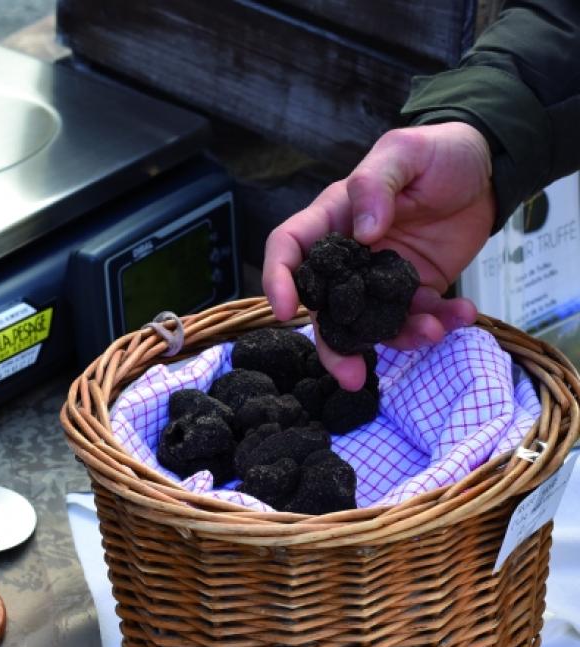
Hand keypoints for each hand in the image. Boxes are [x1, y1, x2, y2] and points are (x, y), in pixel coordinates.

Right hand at [262, 122, 495, 388]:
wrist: (486, 172)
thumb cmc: (437, 153)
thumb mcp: (404, 152)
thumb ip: (375, 185)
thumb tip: (363, 231)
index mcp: (333, 219)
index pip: (290, 248)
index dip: (278, 279)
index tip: (284, 309)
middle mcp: (350, 258)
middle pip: (326, 309)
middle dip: (335, 347)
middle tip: (350, 375)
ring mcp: (381, 281)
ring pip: (373, 325)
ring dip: (399, 338)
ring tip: (433, 331)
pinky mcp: (415, 293)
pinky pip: (418, 319)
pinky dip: (438, 325)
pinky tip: (461, 314)